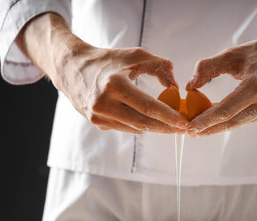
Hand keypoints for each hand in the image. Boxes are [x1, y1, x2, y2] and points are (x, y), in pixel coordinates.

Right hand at [20, 13, 186, 133]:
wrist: (72, 67)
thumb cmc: (107, 60)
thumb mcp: (135, 55)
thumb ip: (159, 67)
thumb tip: (176, 85)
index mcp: (114, 85)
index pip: (148, 107)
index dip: (169, 117)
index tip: (184, 123)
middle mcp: (104, 104)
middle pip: (144, 123)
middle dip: (166, 127)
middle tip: (183, 128)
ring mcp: (98, 116)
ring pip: (135, 129)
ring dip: (154, 127)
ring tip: (170, 124)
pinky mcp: (97, 123)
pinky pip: (125, 128)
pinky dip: (139, 125)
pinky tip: (148, 120)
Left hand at [186, 40, 256, 135]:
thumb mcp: (231, 54)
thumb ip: (207, 67)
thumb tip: (190, 85)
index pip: (227, 110)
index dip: (206, 120)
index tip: (190, 126)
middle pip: (233, 122)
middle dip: (210, 128)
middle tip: (191, 132)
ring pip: (240, 123)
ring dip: (219, 126)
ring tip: (200, 127)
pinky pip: (248, 119)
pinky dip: (232, 119)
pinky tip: (217, 119)